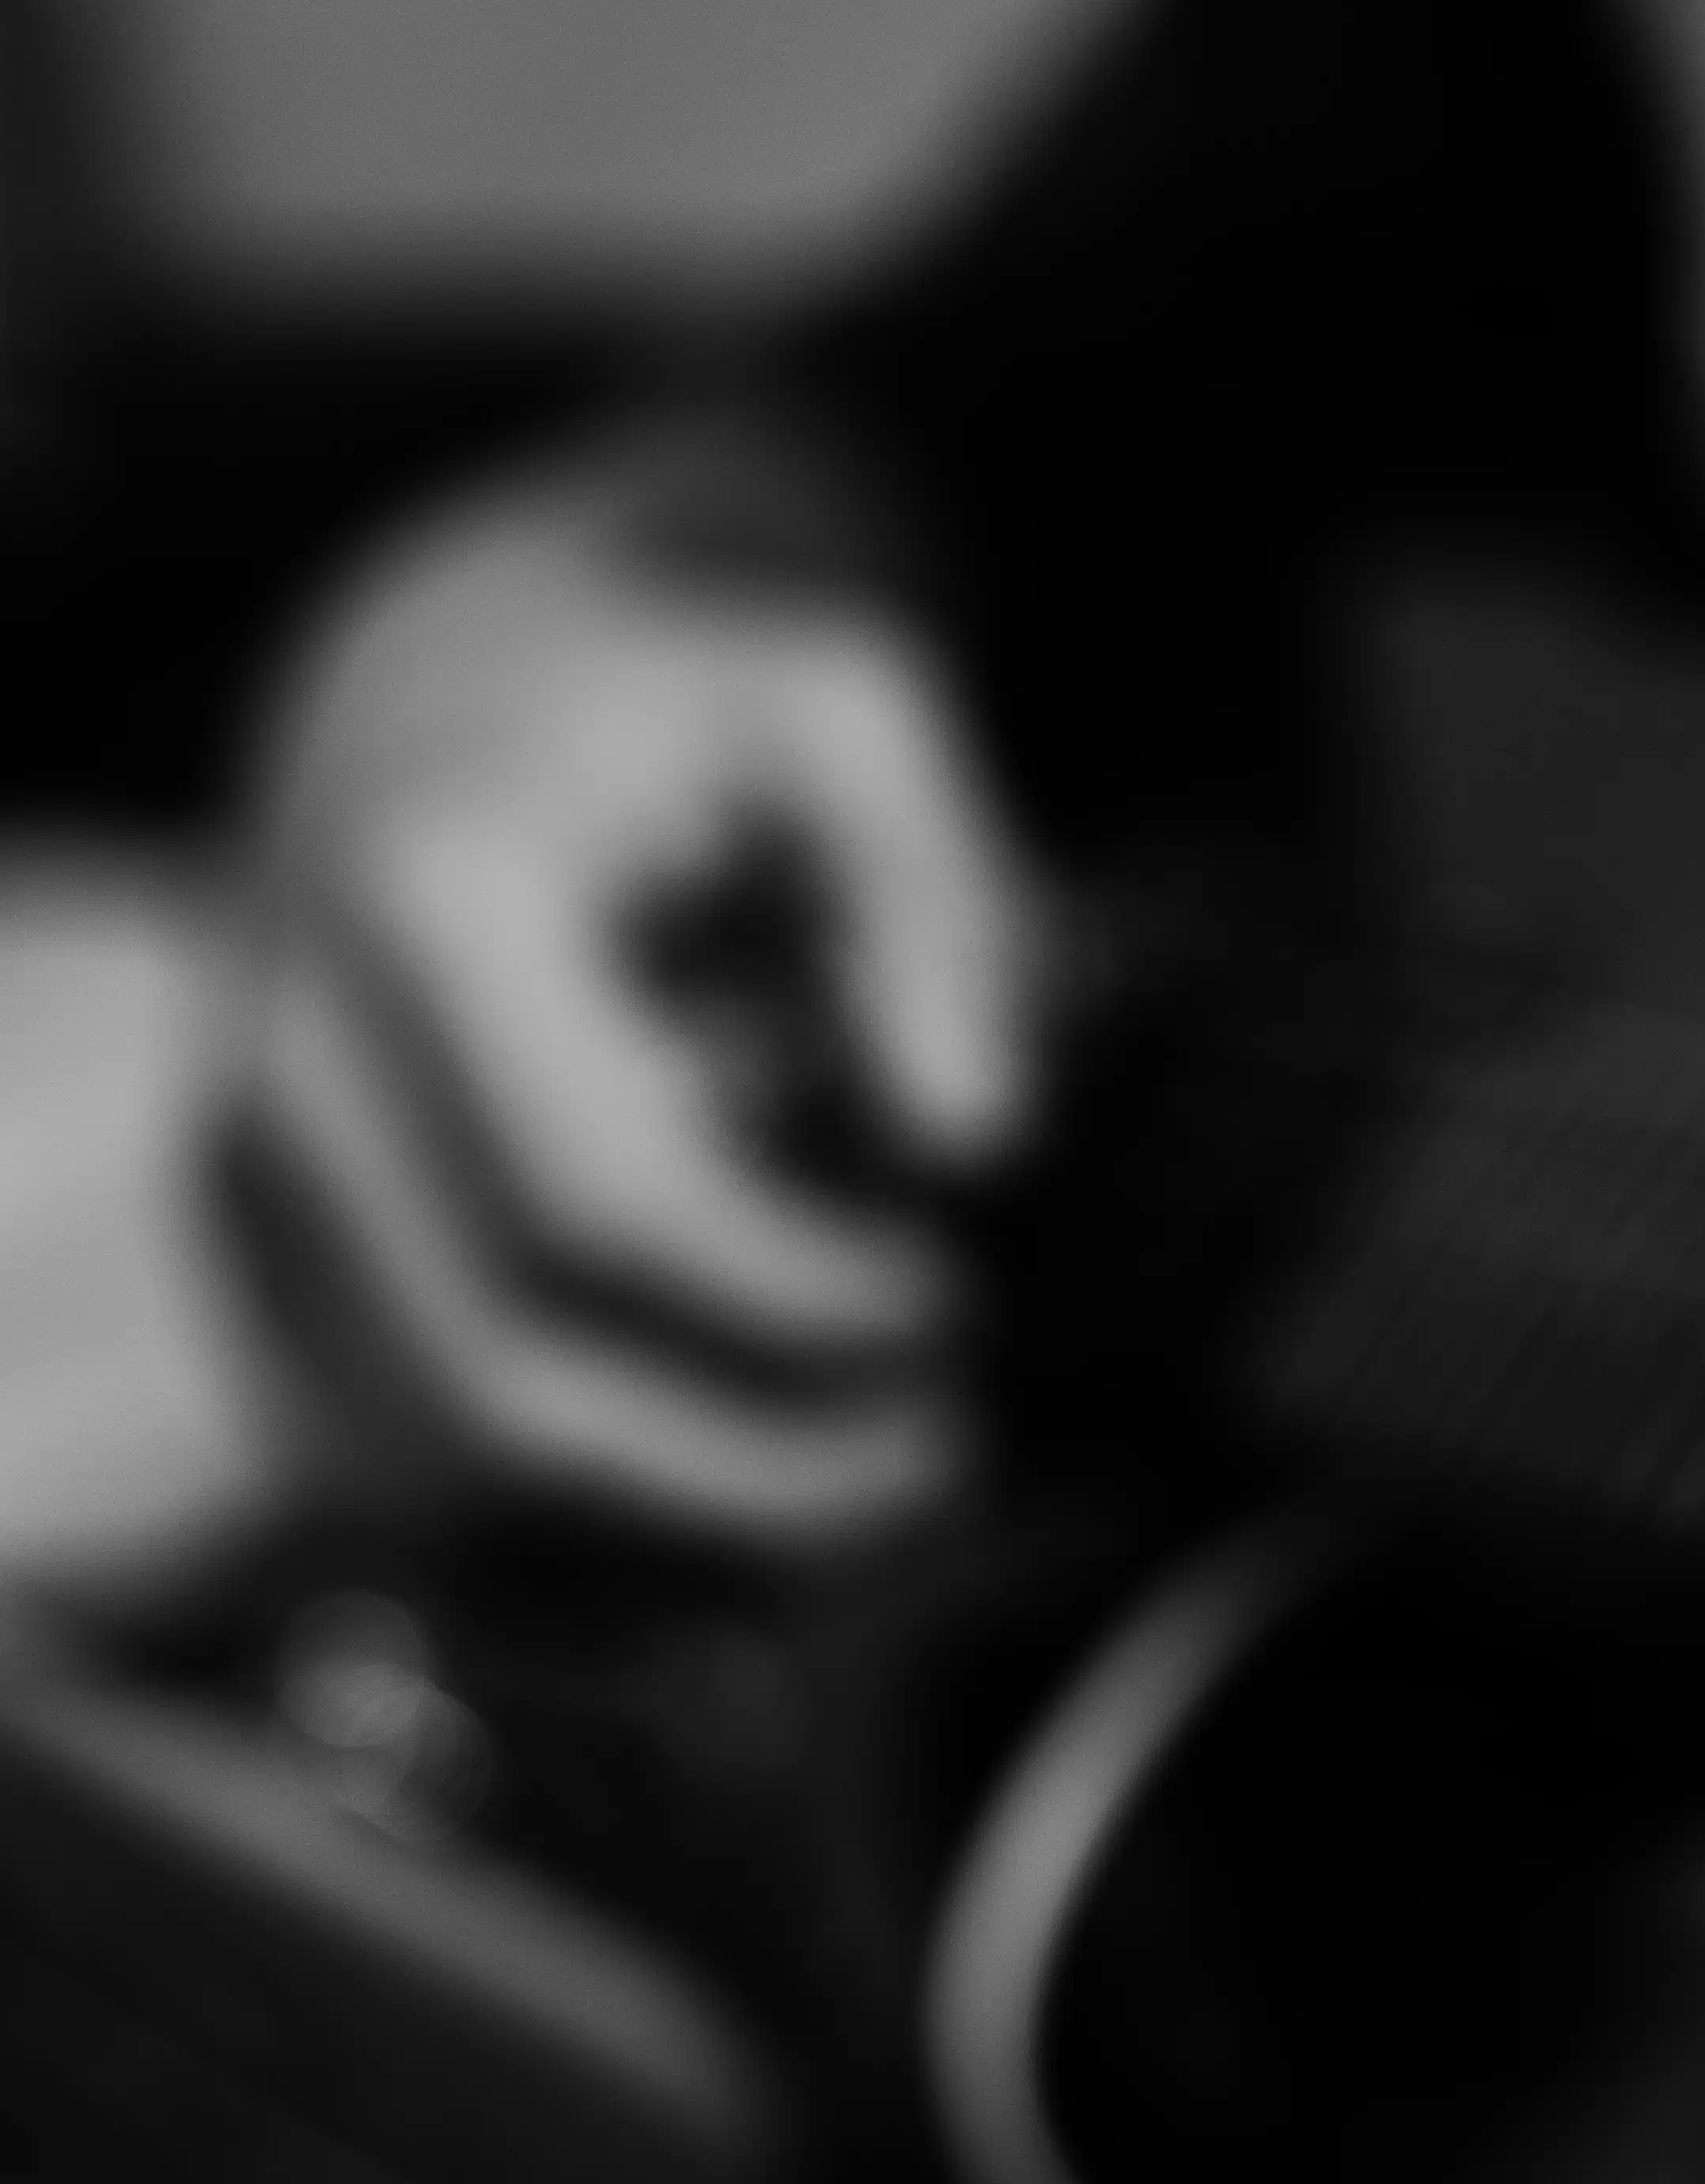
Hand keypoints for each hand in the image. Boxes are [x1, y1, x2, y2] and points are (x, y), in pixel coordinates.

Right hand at [219, 462, 1032, 1540]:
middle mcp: (290, 1051)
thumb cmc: (698, 688)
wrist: (474, 674)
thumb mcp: (856, 705)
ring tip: (887, 1477)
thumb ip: (937, 896)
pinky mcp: (264, 1241)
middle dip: (750, 1455)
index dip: (804, 1299)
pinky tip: (764, 1473)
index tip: (963, 1301)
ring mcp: (249, 1160)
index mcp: (424, 909)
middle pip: (507, 1374)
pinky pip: (420, 1442)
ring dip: (680, 1509)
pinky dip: (602, 1496)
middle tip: (952, 1443)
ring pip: (450, 1447)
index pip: (611, 1206)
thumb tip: (976, 1139)